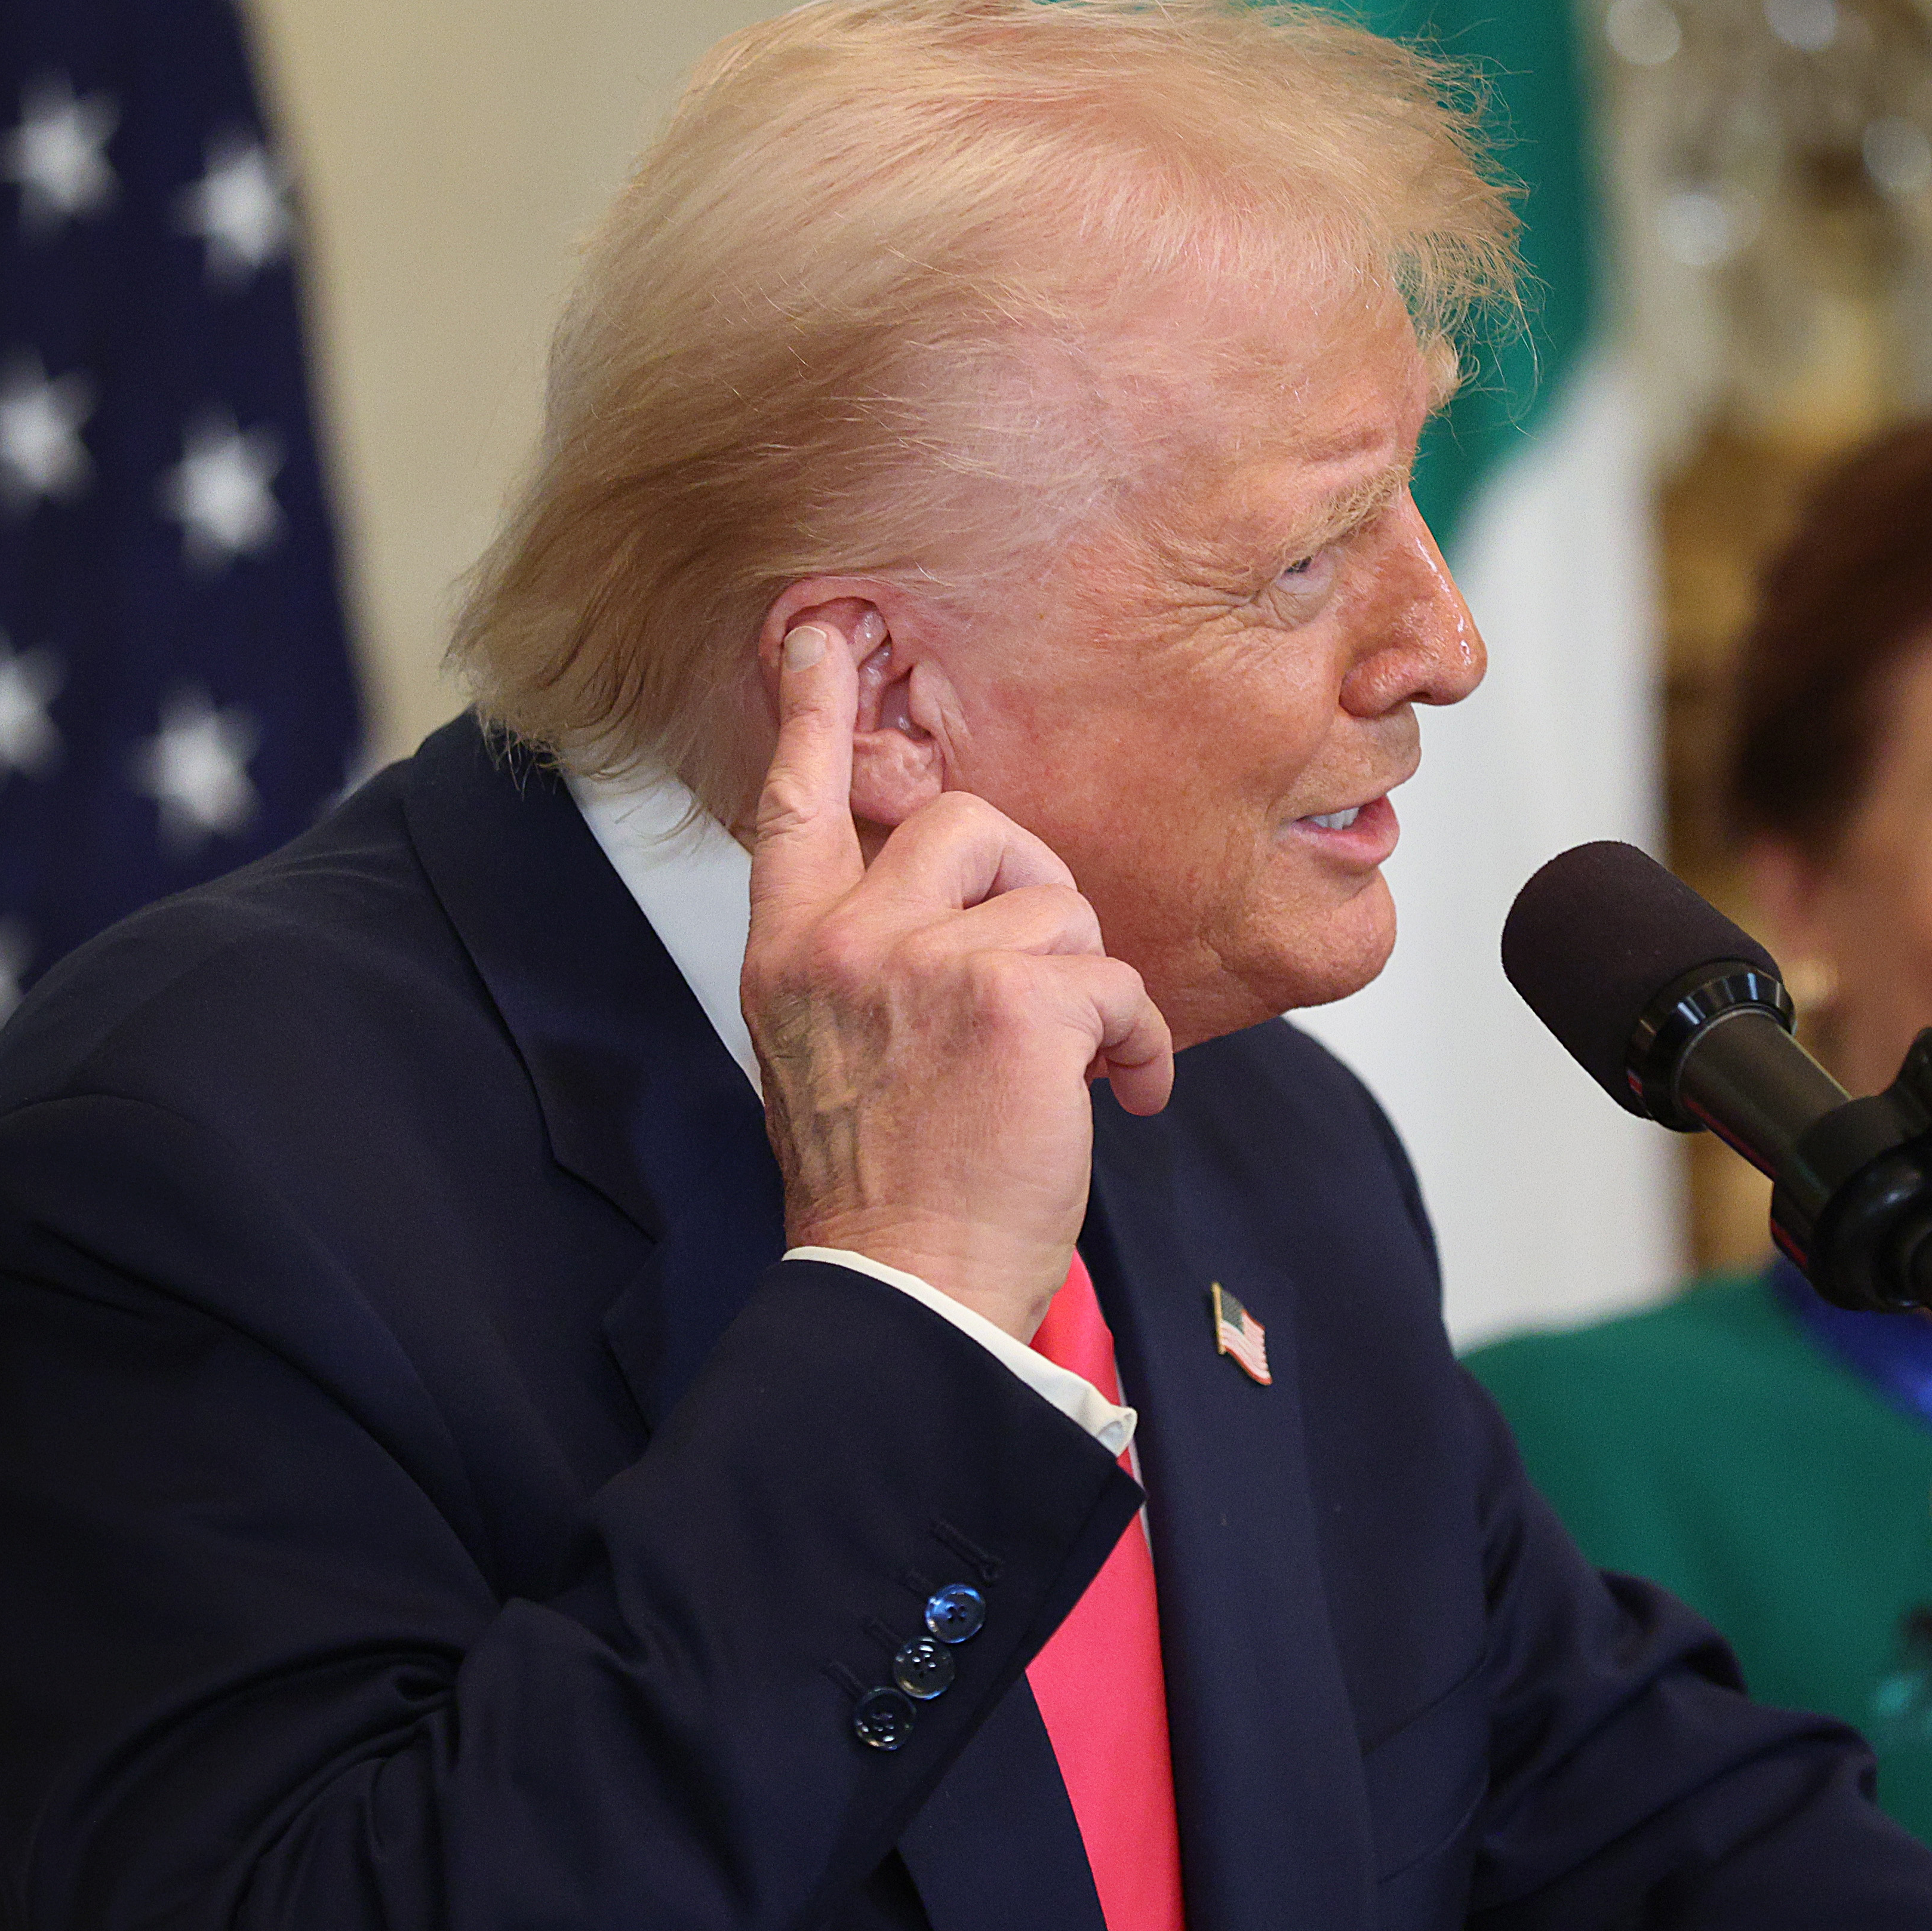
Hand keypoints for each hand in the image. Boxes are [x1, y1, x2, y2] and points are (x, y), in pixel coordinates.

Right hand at [742, 614, 1172, 1339]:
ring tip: (1073, 1070)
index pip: (794, 804)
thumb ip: (866, 958)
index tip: (821, 638)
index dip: (810, 714)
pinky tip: (1121, 1097)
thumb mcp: (828, 1050)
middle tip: (1040, 974)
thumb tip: (949, 900)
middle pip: (964, 820)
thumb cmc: (884, 1184)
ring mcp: (927, 965)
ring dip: (1090, 988)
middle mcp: (846, 942)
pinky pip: (1116, 979)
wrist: (906, 1292)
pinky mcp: (1016, 1002)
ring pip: (1058, 905)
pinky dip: (1139, 1044)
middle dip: (1029, 883)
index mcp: (792, 951)